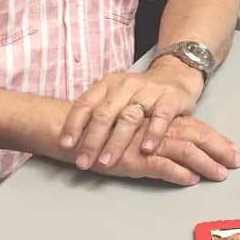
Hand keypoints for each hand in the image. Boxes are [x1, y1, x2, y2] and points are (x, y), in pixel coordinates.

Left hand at [59, 62, 202, 170]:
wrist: (175, 76)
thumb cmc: (139, 94)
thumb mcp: (115, 98)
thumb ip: (97, 115)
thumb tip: (70, 143)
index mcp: (108, 85)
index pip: (85, 104)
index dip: (73, 125)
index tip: (65, 146)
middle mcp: (126, 86)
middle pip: (104, 114)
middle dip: (92, 141)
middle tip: (83, 162)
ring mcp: (148, 91)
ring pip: (129, 117)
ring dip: (116, 142)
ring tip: (107, 162)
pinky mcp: (170, 99)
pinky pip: (161, 117)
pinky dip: (153, 133)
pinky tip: (146, 149)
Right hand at [101, 116, 239, 184]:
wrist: (74, 130)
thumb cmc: (107, 132)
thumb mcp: (138, 130)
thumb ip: (160, 136)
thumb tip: (184, 152)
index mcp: (160, 120)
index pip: (196, 127)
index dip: (217, 140)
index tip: (234, 152)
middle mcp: (157, 129)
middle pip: (196, 136)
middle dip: (219, 150)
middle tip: (237, 162)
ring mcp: (145, 143)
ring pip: (183, 151)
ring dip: (204, 163)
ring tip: (219, 174)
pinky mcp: (133, 159)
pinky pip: (160, 166)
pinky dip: (177, 173)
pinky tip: (190, 179)